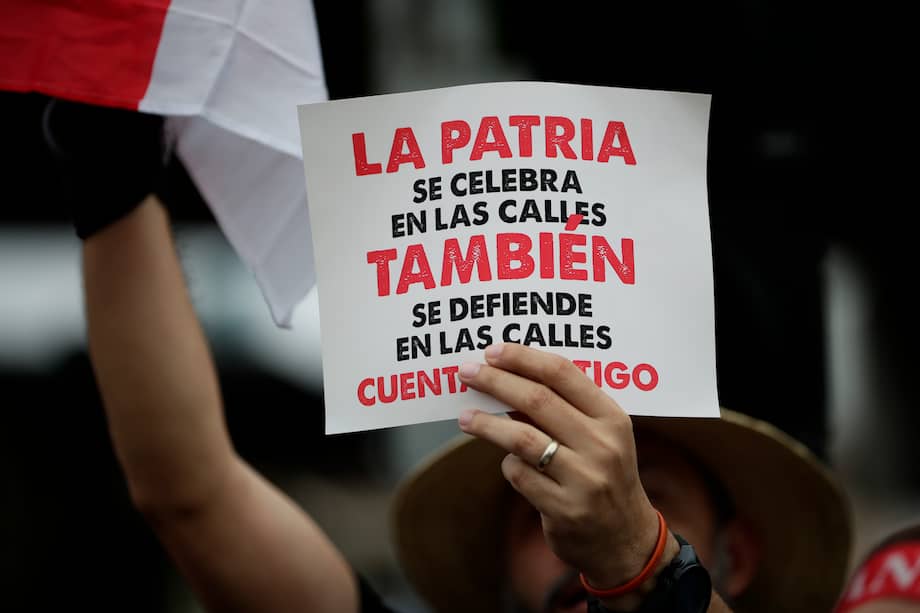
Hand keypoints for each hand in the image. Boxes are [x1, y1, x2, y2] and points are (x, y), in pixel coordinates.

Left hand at [457, 342, 661, 588]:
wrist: (625, 539)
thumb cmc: (604, 474)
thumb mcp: (598, 436)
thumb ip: (562, 408)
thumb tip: (507, 377)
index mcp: (611, 417)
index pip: (562, 373)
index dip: (523, 358)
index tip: (492, 351)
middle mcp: (601, 444)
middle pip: (537, 400)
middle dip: (495, 382)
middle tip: (467, 373)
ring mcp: (584, 478)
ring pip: (522, 438)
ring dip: (487, 424)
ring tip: (465, 417)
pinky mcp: (564, 508)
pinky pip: (520, 475)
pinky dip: (507, 464)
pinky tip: (507, 462)